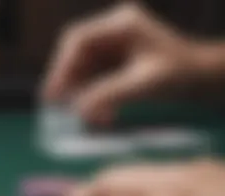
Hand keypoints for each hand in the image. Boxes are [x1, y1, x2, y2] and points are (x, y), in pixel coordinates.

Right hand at [42, 3, 200, 124]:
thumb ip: (110, 94)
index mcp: (121, 25)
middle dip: (67, 82)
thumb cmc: (177, 75)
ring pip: (82, 68)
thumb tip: (79, 111)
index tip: (53, 93)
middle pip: (76, 54)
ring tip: (82, 117)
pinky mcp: (113, 62)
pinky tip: (97, 115)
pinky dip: (90, 96)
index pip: (79, 40)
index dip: (61, 67)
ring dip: (79, 93)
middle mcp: (112, 31)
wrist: (196, 78)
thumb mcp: (144, 83)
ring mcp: (112, 46)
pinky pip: (92, 78)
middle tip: (57, 107)